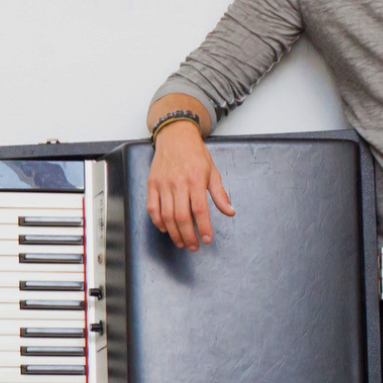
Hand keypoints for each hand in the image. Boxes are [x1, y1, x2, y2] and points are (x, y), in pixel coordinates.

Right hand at [146, 122, 234, 249]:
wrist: (175, 136)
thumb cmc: (195, 154)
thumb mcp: (212, 171)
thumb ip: (220, 194)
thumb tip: (230, 211)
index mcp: (196, 179)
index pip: (200, 209)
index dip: (203, 227)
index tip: (207, 239)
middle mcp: (178, 182)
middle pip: (182, 216)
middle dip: (188, 236)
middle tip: (194, 246)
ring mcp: (163, 184)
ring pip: (166, 216)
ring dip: (174, 233)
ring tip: (182, 242)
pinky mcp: (152, 184)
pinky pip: (152, 208)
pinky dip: (158, 222)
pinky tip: (166, 229)